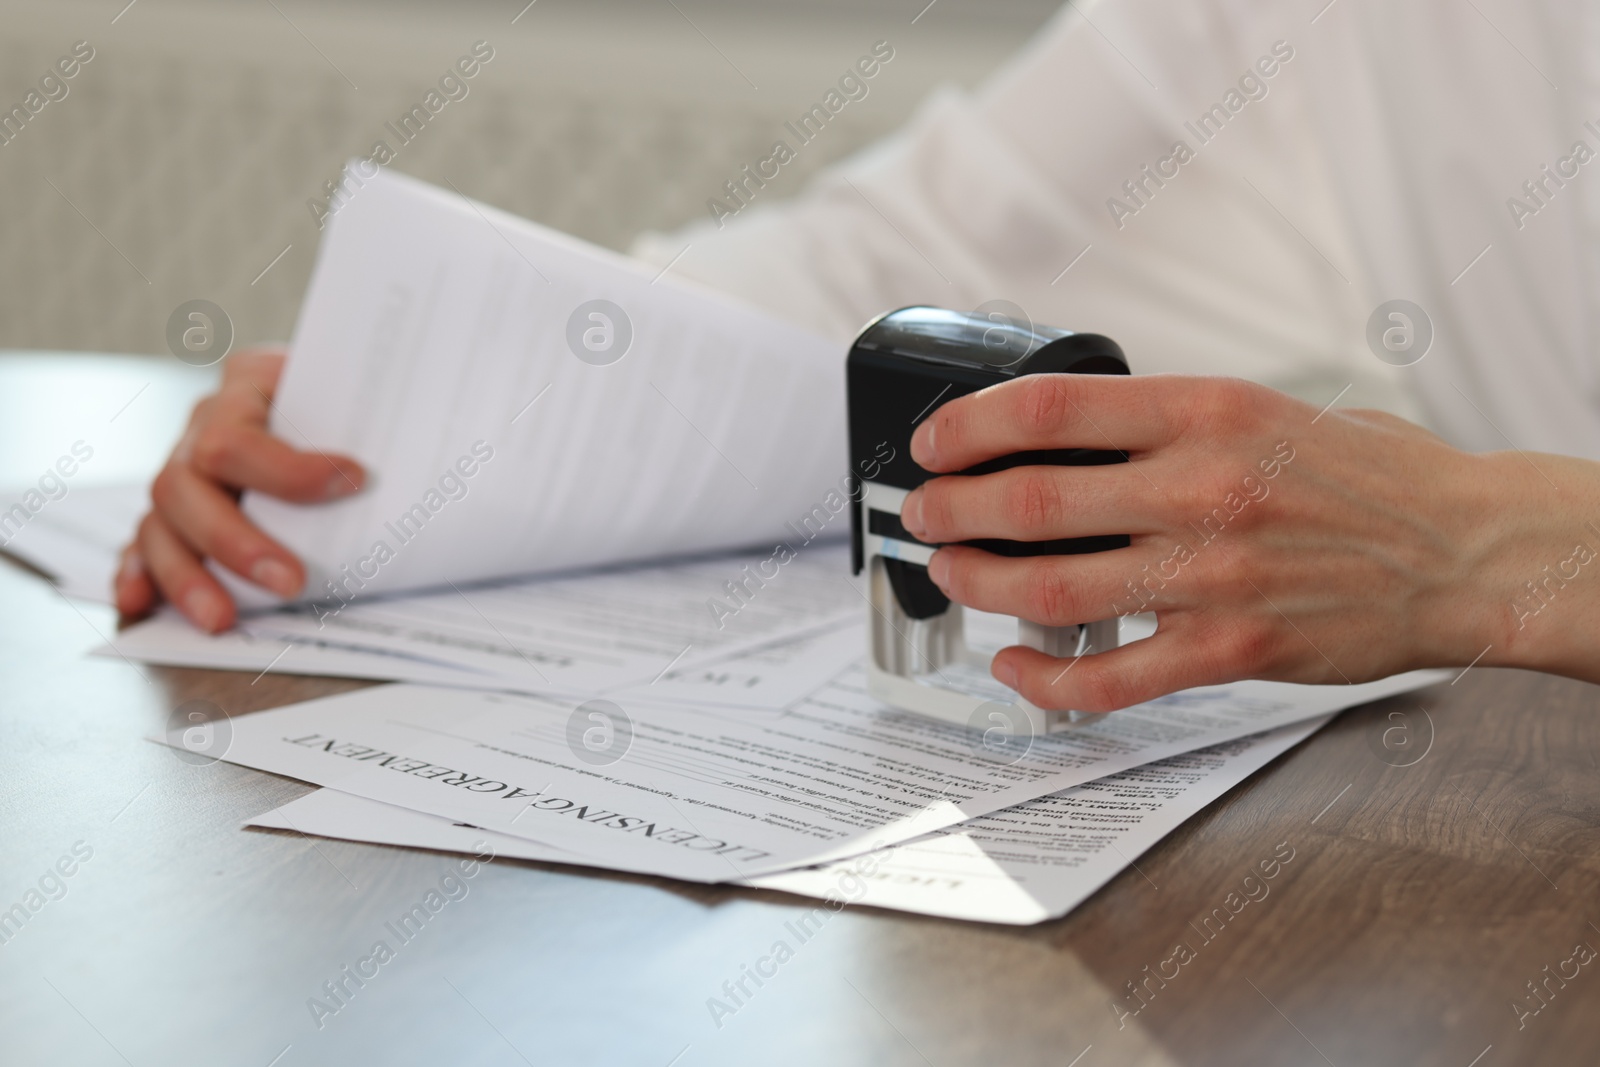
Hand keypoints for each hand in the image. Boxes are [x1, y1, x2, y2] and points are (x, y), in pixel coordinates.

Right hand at [115, 349, 365, 631]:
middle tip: (290, 582)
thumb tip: (444, 455)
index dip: (288, 471)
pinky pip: (141, 545)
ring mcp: (183, 470)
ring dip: (188, 576)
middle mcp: (202, 425)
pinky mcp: (172, 513)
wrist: (336, 388)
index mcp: (247, 385)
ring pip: (159, 524)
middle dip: (235, 542)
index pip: (239, 436)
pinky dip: (140, 575)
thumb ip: (382, 418)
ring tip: (224, 619)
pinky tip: (141, 603)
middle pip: (185, 485)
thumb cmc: (351, 397)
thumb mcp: (362, 391)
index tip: (352, 485)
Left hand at [898, 374, 1599, 711]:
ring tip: (952, 572)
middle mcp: (1202, 488)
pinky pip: (1110, 676)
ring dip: (981, 583)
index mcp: (1206, 412)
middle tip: (924, 513)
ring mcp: (1214, 574)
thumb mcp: (1264, 410)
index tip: (935, 441)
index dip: (971, 425)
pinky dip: (1045, 678)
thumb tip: (1066, 438)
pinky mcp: (1231, 647)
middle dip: (953, 510)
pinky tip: (1014, 665)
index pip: (1053, 406)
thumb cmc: (1366, 477)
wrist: (1464, 549)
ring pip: (1053, 588)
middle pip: (1033, 500)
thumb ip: (1168, 424)